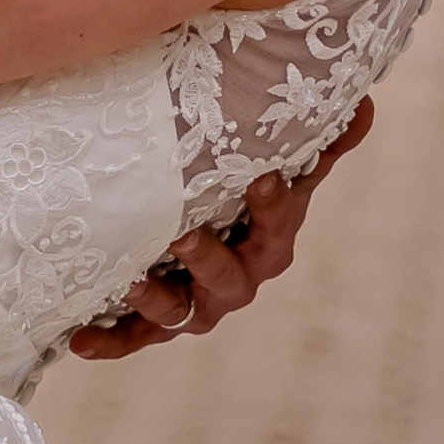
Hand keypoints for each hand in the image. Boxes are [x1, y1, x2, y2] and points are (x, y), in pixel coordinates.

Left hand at [66, 101, 371, 359]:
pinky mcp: (158, 324)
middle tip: (181, 234)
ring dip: (156, 298)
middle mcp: (237, 280)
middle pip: (230, 278)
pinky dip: (109, 341)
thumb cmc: (248, 199)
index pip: (278, 226)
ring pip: (181, 311)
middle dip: (208, 259)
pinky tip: (77, 342)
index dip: (273, 207)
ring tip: (129, 280)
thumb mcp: (282, 169)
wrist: (204, 243)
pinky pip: (135, 337)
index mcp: (269, 243)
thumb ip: (319, 142)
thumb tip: (366, 101)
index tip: (262, 177)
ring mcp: (198, 305)